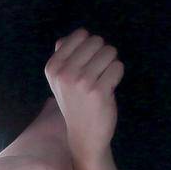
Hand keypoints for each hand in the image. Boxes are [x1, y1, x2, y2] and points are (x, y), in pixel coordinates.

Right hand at [45, 29, 122, 158]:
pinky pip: (118, 67)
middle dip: (101, 54)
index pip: (81, 34)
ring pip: (110, 52)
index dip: (89, 47)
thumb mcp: (60, 80)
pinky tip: (107, 89)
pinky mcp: (98, 91)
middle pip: (97, 41)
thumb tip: (65, 39)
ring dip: (110, 65)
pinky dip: (117, 76)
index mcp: (52, 67)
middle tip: (95, 74)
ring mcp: (81, 82)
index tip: (85, 65)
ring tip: (101, 81)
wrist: (83, 134)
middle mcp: (64, 73)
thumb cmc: (75, 102)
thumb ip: (62, 57)